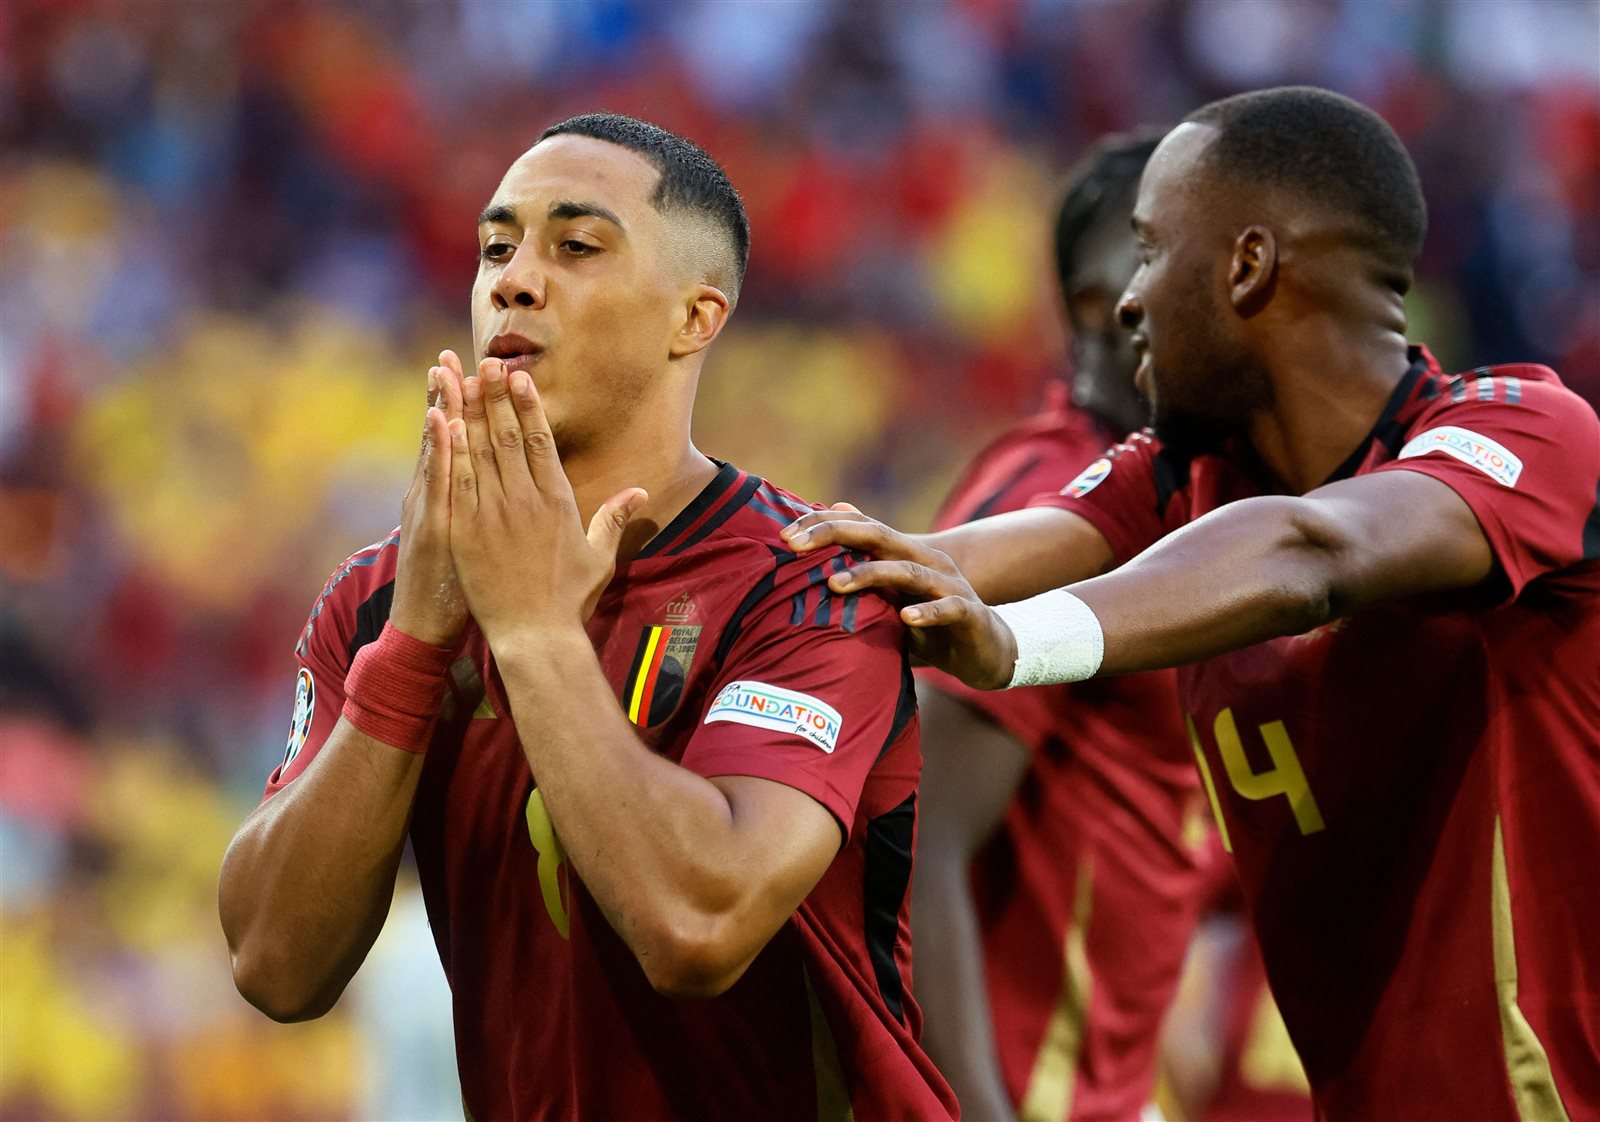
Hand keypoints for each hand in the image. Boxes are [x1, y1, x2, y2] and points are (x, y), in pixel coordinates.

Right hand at [389, 351, 469, 646]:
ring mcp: (429, 508)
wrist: (425, 627)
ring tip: (440, 369)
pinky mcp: (432, 525)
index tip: (465, 370)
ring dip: (440, 408)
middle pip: (446, 438)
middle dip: (447, 394)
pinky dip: (438, 449)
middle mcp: (433, 497)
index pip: (457, 444)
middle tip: (448, 354)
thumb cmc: (453, 589)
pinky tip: (440, 419)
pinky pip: (437, 482)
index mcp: (448, 498)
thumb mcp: (463, 544)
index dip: (461, 407)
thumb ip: (476, 514)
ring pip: (437, 450)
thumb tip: (494, 494)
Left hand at [447, 358, 645, 647]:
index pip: (540, 442)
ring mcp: (492, 513)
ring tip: (460, 379)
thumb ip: (613, 518)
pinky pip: (456, 480)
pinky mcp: (465, 530)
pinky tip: (440, 422)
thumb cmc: (570, 600)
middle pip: (506, 436)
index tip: (520, 378)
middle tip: (487, 362)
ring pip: (477, 450)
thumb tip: (638, 492)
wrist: (535, 636)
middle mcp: (524, 500)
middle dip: (496, 396)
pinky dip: (447, 448)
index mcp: (557, 501)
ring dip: (468, 412)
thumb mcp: (599, 557)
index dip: (528, 406)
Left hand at [781, 507, 1017, 689]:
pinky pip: (947, 608)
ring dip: (870, 575)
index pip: (858, 527)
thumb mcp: (890, 598)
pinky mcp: (968, 612)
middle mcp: (926, 559)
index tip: (783, 536)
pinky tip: (905, 617)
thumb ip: (861, 573)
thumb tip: (820, 558)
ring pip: (907, 571)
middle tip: (795, 545)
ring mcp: (948, 584)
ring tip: (835, 585)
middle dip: (835, 536)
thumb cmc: (928, 625)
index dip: (821, 526)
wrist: (984, 651)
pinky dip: (926, 612)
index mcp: (903, 553)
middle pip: (877, 536)